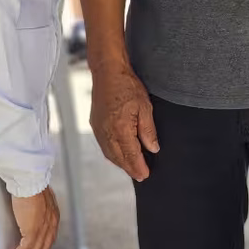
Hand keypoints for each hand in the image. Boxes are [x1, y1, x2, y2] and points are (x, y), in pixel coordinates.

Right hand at [10, 186, 59, 248]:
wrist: (29, 179)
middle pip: (44, 247)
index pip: (50, 238)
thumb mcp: (40, 199)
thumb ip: (38, 209)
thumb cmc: (32, 184)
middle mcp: (51, 223)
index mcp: (54, 215)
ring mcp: (43, 227)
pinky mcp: (32, 229)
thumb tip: (31, 215)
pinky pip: (26, 247)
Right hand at [90, 62, 158, 181]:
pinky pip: (103, 145)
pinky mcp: (95, 124)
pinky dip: (112, 153)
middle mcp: (107, 132)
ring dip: (120, 162)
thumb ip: (148, 130)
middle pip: (119, 158)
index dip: (138, 167)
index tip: (145, 175)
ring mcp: (98, 129)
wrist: (107, 72)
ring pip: (109, 153)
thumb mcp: (145, 106)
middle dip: (129, 168)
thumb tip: (153, 148)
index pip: (131, 155)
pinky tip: (119, 153)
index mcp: (120, 129)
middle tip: (140, 175)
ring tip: (131, 167)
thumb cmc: (127, 86)